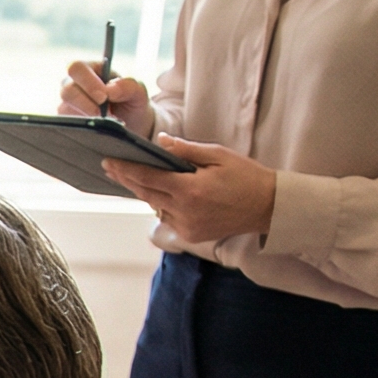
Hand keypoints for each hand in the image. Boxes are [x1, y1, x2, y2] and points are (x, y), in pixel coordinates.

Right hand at [59, 60, 152, 137]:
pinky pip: (66, 125)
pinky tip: (97, 129)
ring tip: (106, 122)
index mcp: (90, 69)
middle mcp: (74, 84)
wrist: (131, 125)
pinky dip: (83, 128)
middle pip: (67, 90)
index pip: (77, 68)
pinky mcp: (66, 121)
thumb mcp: (139, 92)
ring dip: (86, 117)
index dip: (88, 82)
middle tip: (104, 114)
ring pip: (64, 109)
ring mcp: (68, 104)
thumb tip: (110, 89)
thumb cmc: (132, 103)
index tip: (104, 97)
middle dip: (86, 103)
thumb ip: (129, 86)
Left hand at [102, 136, 277, 245]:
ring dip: (145, 192)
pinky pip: (168, 218)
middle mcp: (185, 211)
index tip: (109, 161)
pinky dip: (163, 205)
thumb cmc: (246, 176)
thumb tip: (160, 142)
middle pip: (145, 194)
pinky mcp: (191, 235)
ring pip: (156, 207)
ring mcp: (187, 226)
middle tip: (110, 167)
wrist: (268, 206)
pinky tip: (160, 194)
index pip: (148, 177)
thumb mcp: (218, 155)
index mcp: (190, 189)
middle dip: (127, 179)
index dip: (126, 169)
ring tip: (131, 177)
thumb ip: (186, 150)